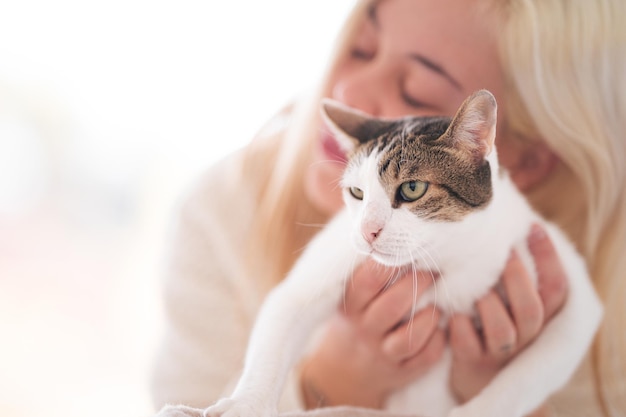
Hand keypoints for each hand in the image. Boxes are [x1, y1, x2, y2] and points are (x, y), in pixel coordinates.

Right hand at [300, 259, 444, 408]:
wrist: (342, 370)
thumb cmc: (355, 316)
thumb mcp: (350, 295)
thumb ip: (366, 267)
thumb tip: (385, 226)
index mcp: (351, 305)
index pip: (369, 280)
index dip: (392, 262)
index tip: (409, 248)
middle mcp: (364, 329)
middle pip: (393, 305)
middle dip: (419, 283)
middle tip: (434, 270)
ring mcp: (381, 353)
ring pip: (409, 337)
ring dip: (430, 317)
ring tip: (438, 304)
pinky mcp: (399, 372)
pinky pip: (424, 358)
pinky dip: (437, 342)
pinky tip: (440, 328)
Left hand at [448, 224, 568, 403]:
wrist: (478, 377)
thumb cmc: (492, 325)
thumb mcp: (510, 303)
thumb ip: (513, 275)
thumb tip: (507, 226)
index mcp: (540, 317)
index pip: (556, 288)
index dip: (548, 257)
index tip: (532, 226)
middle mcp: (525, 336)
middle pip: (531, 309)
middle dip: (516, 279)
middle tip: (501, 255)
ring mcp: (500, 351)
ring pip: (501, 329)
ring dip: (486, 305)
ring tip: (474, 291)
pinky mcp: (473, 361)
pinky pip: (466, 342)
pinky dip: (458, 325)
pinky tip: (451, 314)